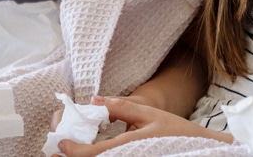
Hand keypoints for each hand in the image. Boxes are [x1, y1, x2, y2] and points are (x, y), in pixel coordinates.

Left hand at [56, 96, 230, 155]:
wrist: (196, 148)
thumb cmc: (173, 130)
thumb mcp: (147, 113)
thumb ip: (119, 107)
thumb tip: (94, 100)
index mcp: (130, 147)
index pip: (97, 153)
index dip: (75, 151)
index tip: (61, 145)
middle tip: (56, 151)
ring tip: (68, 152)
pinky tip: (88, 153)